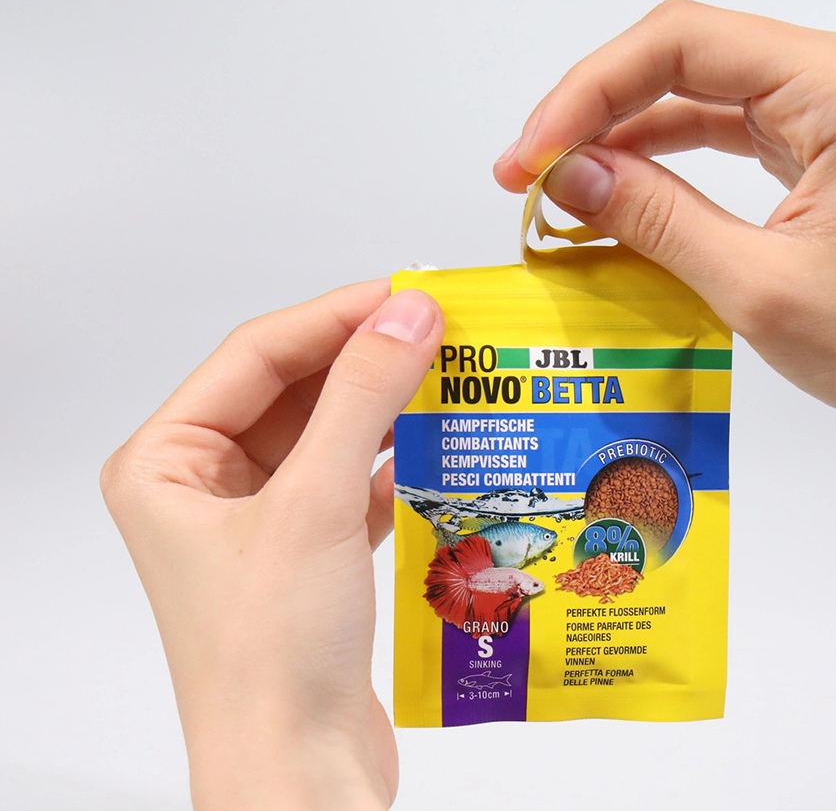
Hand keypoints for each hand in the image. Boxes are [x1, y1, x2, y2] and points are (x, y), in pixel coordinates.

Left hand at [101, 281, 442, 809]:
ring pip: (326, 434)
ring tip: (446, 372)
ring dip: (383, 406)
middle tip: (436, 326)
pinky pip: (350, 480)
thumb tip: (408, 313)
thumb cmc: (271, 657)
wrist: (299, 775)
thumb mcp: (314, 503)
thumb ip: (361, 397)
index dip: (333, 316)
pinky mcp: (305, 551)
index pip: (255, 355)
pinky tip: (437, 444)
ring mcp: (258, 519)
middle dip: (363, 358)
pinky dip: (392, 460)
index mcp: (167, 463)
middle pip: (293, 389)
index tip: (404, 294)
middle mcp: (205, 486)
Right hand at [494, 0, 835, 427]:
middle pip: (681, 57)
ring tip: (557, 182)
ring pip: (694, 93)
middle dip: (593, 109)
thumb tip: (570, 176)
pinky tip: (616, 192)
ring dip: (619, 133)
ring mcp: (827, 113)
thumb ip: (658, 221)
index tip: (532, 154)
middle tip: (526, 169)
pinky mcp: (816, 149)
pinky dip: (659, 159)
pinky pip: (719, 133)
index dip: (587, 91)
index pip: (680, 43)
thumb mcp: (762, 288)